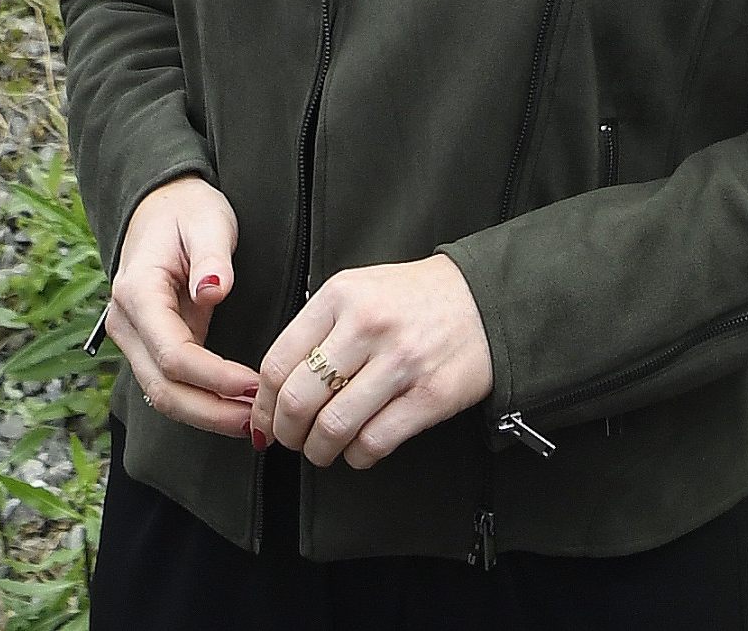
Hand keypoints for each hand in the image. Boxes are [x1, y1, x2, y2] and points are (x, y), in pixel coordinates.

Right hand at [107, 177, 258, 437]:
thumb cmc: (187, 210)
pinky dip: (200, 404)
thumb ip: (211, 254)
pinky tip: (234, 410)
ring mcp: (133, 339)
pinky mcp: (147, 347)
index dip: (213, 378)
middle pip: (163, 388)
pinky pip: (169, 386)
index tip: (253, 385)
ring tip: (253, 423)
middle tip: (258, 421)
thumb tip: (213, 290)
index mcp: (137, 291)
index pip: (172, 353)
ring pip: (162, 396)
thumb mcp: (207, 219)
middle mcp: (126, 323)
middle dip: (211, 411)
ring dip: (206, 415)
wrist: (161, 206)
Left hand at [253, 256, 492, 469]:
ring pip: (333, 428)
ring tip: (323, 448)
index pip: (279, 361)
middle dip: (287, 433)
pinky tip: (358, 448)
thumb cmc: (413, 299)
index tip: (266, 419)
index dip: (264, 403)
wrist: (483, 299)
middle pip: (300, 400)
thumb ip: (317, 329)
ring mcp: (401, 362)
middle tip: (291, 440)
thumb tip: (274, 388)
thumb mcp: (358, 290)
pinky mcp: (430, 396)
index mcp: (342, 295)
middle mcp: (368, 325)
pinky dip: (357, 456)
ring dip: (319, 451)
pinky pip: (374, 443)